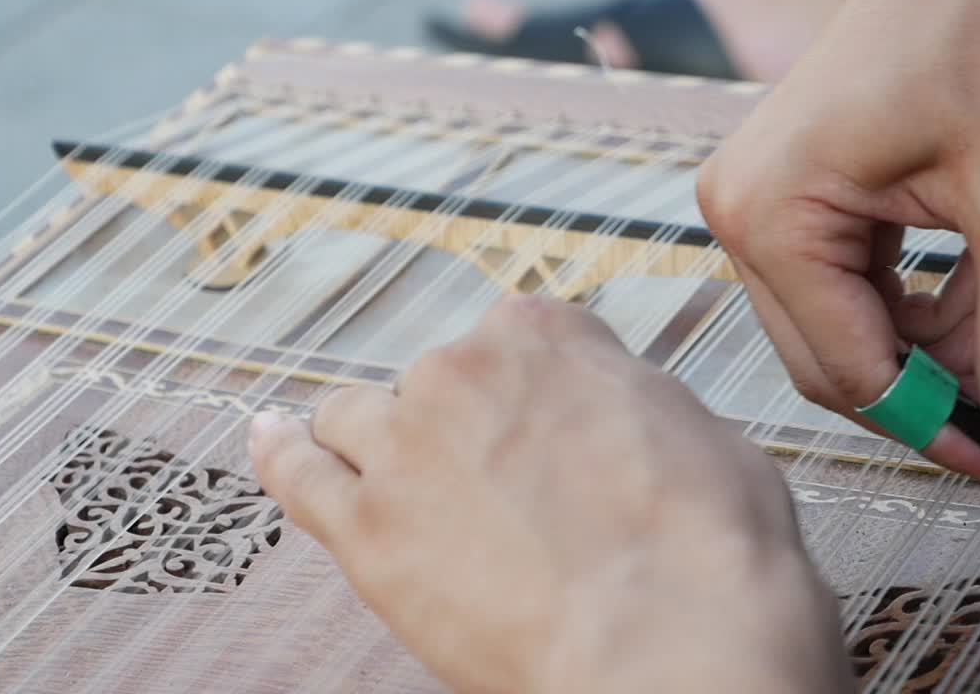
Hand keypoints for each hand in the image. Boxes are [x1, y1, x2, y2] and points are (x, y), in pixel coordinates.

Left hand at [248, 295, 850, 692]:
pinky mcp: (366, 532)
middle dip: (462, 426)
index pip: (517, 336)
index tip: (544, 427)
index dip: (535, 392)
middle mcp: (461, 372)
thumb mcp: (702, 434)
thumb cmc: (709, 549)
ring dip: (374, 439)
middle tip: (504, 490)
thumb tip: (613, 416)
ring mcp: (404, 448)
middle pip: (437, 381)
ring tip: (394, 474)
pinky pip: (299, 473)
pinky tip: (270, 437)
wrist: (672, 643)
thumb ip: (629, 405)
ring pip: (356, 417)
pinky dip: (280, 452)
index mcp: (543, 336)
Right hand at [696, 0, 979, 487]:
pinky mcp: (778, 210)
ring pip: (838, 336)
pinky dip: (906, 312)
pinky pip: (837, 297)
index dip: (935, 425)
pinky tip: (961, 288)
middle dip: (930, 388)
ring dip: (924, 349)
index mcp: (769, 215)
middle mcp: (738, 220)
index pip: (849, 367)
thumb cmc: (976, 39)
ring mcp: (752, 215)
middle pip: (830, 362)